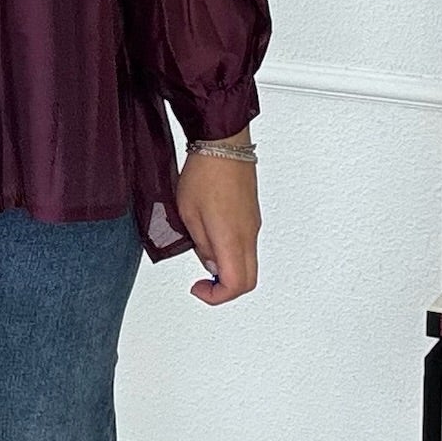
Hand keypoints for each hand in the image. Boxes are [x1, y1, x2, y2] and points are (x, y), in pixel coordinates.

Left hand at [175, 149, 260, 304]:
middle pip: (248, 280)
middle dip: (225, 290)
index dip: (215, 296)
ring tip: (203, 254)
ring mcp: (253, 225)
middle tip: (203, 284)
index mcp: (232, 238)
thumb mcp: (188, 214)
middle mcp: (249, 235)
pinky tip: (212, 239)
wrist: (223, 143)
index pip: (235, 284)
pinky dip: (232, 254)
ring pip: (249, 263)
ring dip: (228, 270)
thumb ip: (201, 245)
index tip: (198, 288)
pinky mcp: (252, 216)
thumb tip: (211, 265)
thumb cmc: (205, 172)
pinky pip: (247, 246)